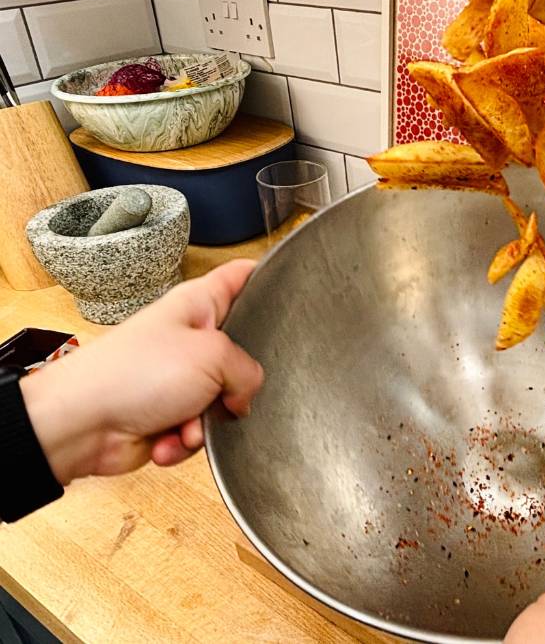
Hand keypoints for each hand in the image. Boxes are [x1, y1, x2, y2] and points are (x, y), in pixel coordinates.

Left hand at [19, 259, 263, 484]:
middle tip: (231, 386)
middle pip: (242, 354)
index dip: (268, 276)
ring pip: (224, 400)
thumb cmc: (133, 373)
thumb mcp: (214, 356)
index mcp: (199, 304)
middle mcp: (190, 338)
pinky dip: (184, 440)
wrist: (80, 424)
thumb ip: (249, 371)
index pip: (242, 276)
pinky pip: (199, 430)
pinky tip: (166, 439)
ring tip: (184, 422)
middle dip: (242, 382)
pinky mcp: (167, 414)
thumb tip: (244, 397)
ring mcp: (178, 377)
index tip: (292, 283)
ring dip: (208, 421)